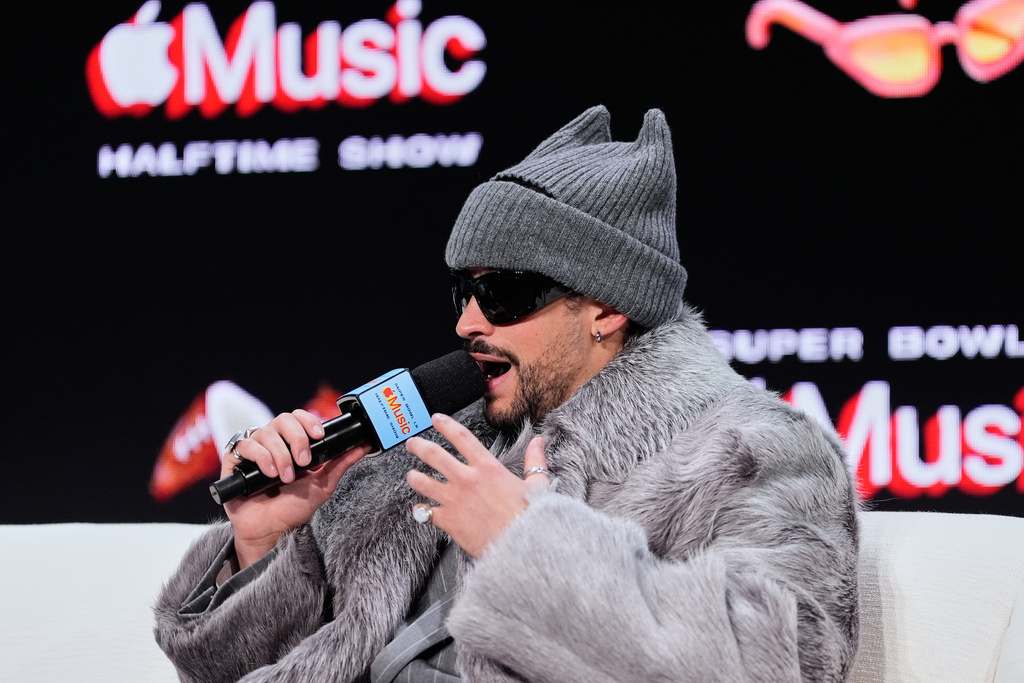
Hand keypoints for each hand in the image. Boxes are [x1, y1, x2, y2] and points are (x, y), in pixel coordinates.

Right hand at [222, 409, 370, 567]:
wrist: (271, 532)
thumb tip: (363, 446)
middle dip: (297, 438)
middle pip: (283, 420)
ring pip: (266, 433)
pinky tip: (269, 474)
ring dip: (280, 454)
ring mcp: (252, 450)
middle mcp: (272, 443)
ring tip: (285, 477)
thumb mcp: (322, 485)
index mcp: (291, 444)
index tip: (320, 435)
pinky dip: (261, 457)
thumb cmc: (293, 509)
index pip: (298, 418)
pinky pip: (245, 445)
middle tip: (304, 462)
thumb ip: (340, 464)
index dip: (308, 421)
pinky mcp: (234, 461)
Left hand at [405, 413, 549, 558]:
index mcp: (487, 467)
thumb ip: (534, 460)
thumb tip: (539, 442)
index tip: (436, 418)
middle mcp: (467, 480)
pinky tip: (419, 508)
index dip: (446, 425)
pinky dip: (420, 510)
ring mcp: (454, 500)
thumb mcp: (537, 484)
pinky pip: (425, 512)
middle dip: (419, 446)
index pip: (461, 437)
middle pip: (434, 455)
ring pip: (423, 482)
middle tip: (412, 443)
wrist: (522, 547)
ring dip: (414, 477)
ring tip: (411, 475)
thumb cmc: (530, 517)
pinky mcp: (448, 521)